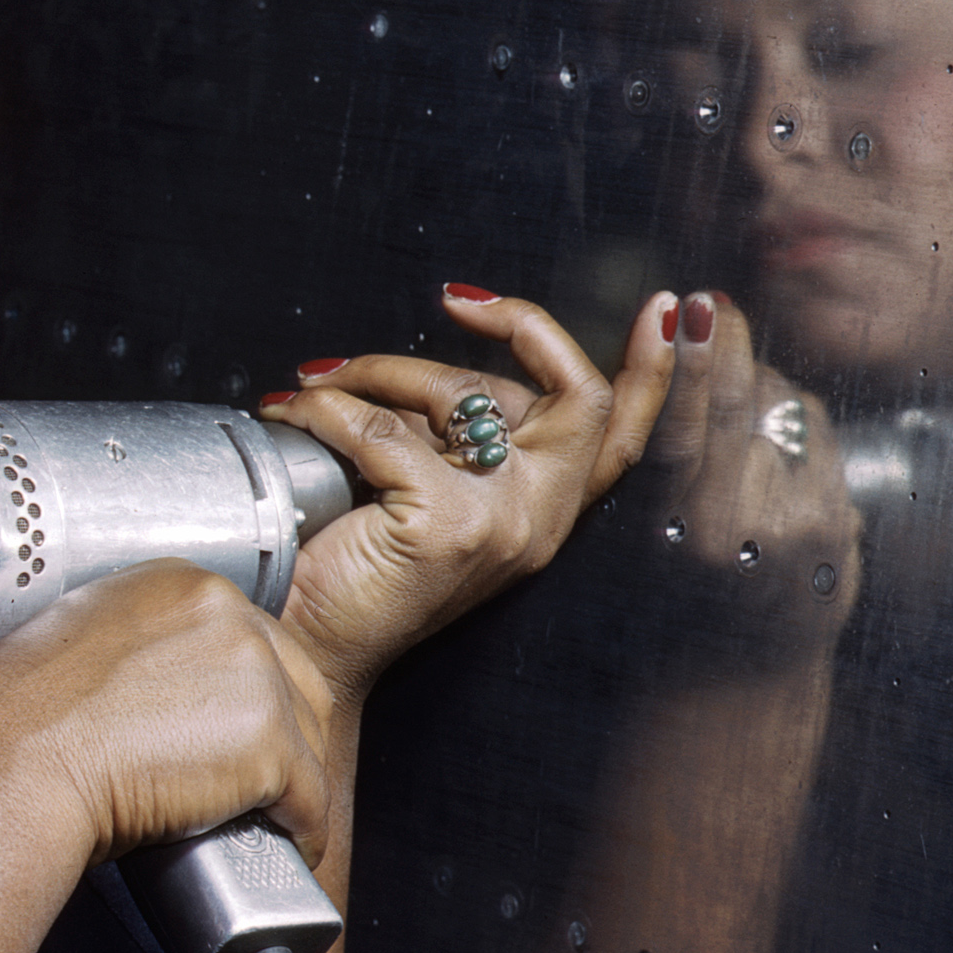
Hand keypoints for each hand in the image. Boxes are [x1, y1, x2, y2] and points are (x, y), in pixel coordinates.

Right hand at [0, 555, 341, 867]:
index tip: (240, 729)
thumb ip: (138, 649)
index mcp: (180, 584)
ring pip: (310, 739)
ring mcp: (255, 675)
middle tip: (258, 782)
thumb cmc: (22, 720)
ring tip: (265, 819)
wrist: (14, 764)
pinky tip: (285, 844)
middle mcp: (228, 616)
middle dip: (287, 736)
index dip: (254, 692)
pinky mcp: (267, 741)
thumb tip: (160, 691)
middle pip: (298, 681)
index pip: (255, 637)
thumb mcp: (80, 644)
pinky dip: (304, 829)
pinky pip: (311, 796)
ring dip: (295, 784)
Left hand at [250, 283, 674, 700]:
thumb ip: (455, 435)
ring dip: (380, 367)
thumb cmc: (355, 573)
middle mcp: (539, 518)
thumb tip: (430, 366)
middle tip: (458, 301)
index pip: (623, 434)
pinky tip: (296, 412)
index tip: (657, 308)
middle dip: (524, 324)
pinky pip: (380, 426)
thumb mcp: (429, 490)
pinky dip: (326, 408)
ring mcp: (500, 523)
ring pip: (464, 390)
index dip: (653, 368)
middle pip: (580, 395)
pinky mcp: (444, 525)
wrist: (306, 651)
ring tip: (323, 381)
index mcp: (545, 511)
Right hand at [621, 291, 865, 673]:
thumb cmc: (666, 592)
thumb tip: (676, 332)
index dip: (681, 359)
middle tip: (710, 303)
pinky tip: (770, 451)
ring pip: (781, 407)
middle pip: (737, 401)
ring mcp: (796, 529)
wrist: (736, 679)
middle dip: (724, 342)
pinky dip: (792, 425)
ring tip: (729, 412)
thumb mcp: (636, 529)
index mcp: (672, 530)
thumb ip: (650, 445)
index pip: (679, 427)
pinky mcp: (837, 528)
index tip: (676, 304)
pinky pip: (818, 435)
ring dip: (757, 386)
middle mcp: (734, 530)